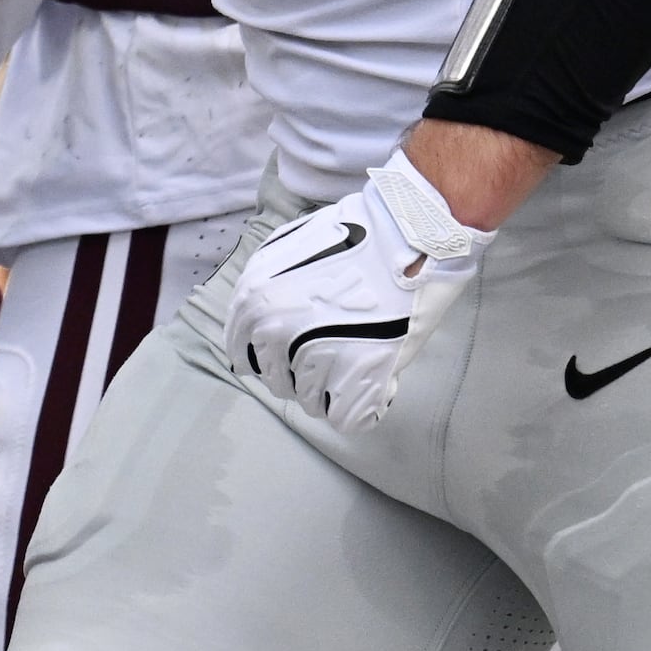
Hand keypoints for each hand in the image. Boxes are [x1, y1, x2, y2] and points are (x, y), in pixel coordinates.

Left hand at [224, 154, 487, 430]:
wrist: (406, 232)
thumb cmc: (352, 237)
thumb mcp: (283, 255)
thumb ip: (266, 294)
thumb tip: (261, 326)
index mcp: (251, 303)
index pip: (244, 358)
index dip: (272, 358)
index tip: (294, 355)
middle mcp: (274, 332)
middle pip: (279, 383)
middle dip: (303, 374)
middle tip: (335, 352)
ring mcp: (314, 355)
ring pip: (312, 403)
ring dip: (334, 389)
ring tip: (359, 358)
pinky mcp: (359, 373)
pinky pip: (347, 418)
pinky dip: (361, 408)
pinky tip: (375, 381)